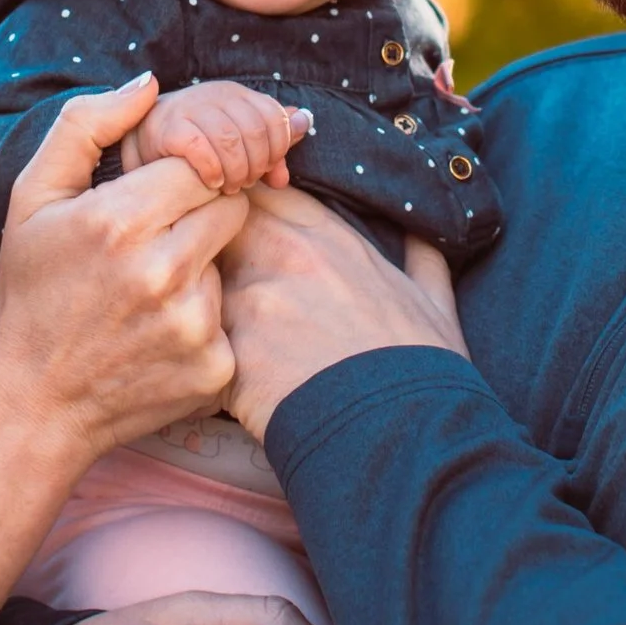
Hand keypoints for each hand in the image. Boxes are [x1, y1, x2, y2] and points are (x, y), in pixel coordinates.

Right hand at [0, 75, 251, 464]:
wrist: (34, 402)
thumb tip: (150, 84)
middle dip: (200, 217)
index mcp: (120, 220)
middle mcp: (162, 272)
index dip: (184, 176)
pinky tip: (160, 335)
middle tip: (155, 243)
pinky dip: (204, 323)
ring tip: (148, 294)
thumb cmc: (34, 291)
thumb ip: (86, 126)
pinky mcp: (214, 368)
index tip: (160, 197)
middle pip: (231, 210)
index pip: (202, 165)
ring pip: (230, 263)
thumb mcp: (32, 198)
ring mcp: (192, 324)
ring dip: (200, 269)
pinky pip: (232, 319)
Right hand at [125, 81, 312, 192]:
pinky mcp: (166, 127)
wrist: (136, 142)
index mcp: (235, 93)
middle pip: (257, 132)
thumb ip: (271, 138)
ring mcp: (188, 107)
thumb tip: (306, 122)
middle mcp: (213, 93)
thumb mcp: (236, 140)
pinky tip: (211, 183)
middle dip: (256, 165)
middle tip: (244, 184)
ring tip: (228, 187)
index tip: (266, 172)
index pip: (276, 120)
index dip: (278, 151)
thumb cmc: (194, 146)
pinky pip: (201, 149)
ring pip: (231, 142)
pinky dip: (212, 170)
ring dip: (235, 172)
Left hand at [219, 187, 467, 442]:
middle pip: (216, 225)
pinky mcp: (228, 354)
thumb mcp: (433, 302)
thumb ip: (421, 257)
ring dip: (196, 303)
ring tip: (203, 334)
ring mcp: (250, 302)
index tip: (246, 235)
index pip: (262, 191)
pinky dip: (195, 360)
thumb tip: (425, 234)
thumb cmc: (422, 370)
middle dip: (210, 247)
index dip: (247, 209)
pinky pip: (192, 345)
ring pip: (194, 283)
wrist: (406, 433)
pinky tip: (211, 383)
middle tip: (212, 280)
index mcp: (329, 237)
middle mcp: (282, 255)